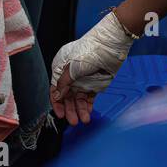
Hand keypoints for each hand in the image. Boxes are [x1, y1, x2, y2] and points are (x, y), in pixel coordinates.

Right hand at [49, 11, 138, 125]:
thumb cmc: (90, 51)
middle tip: (73, 121)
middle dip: (69, 110)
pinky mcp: (94, 84)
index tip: (60, 114)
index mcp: (61, 69)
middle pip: (67, 97)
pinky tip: (88, 114)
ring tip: (83, 120)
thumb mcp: (72, 68)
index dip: (57, 103)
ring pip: (78, 99)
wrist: (111, 45)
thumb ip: (63, 83)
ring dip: (79, 110)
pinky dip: (87, 106)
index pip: (55, 89)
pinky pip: (88, 98)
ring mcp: (82, 80)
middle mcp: (70, 76)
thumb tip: (56, 95)